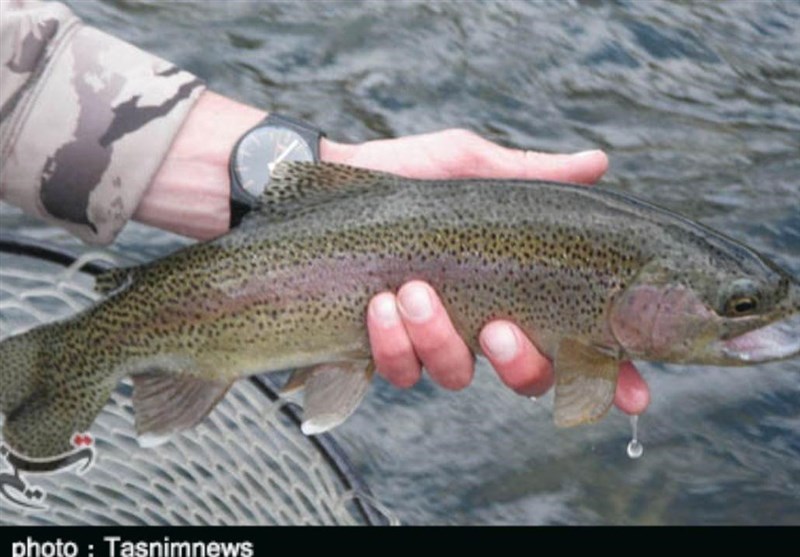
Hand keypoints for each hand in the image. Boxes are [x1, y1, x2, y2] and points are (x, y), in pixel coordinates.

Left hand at [322, 129, 649, 414]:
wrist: (330, 184)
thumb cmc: (408, 177)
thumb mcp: (471, 167)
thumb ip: (535, 176)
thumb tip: (599, 163)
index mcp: (514, 288)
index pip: (575, 341)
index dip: (610, 375)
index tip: (635, 394)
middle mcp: (481, 325)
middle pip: (527, 377)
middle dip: (518, 362)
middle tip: (497, 328)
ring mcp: (433, 341)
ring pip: (458, 376)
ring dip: (440, 339)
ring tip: (412, 292)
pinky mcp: (385, 349)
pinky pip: (401, 371)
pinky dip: (393, 343)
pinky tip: (380, 305)